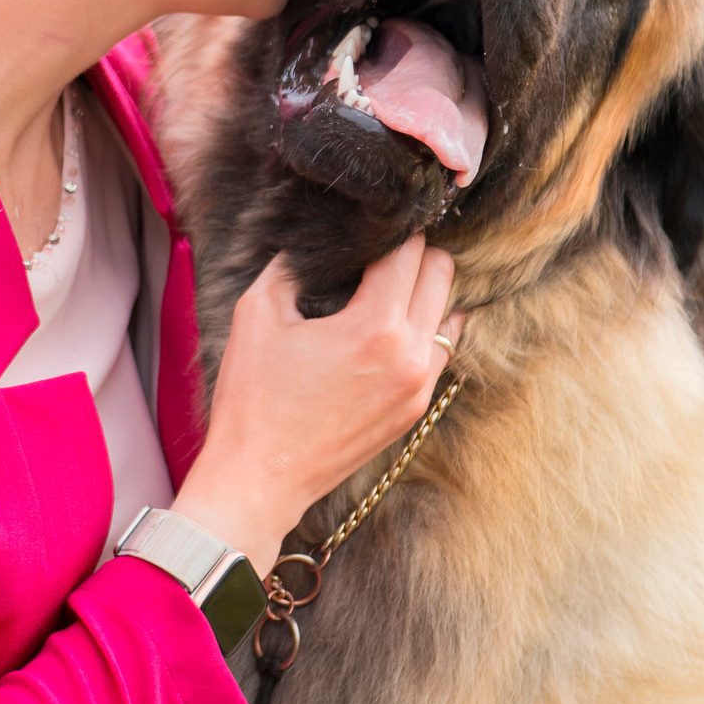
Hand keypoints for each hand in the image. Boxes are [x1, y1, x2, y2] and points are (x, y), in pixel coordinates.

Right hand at [171, 236, 461, 576]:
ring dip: (425, 292)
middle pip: (441, 274)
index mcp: (376, 327)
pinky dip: (424, 330)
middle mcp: (411, 356)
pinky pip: (440, 351)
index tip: (370, 225)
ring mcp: (419, 387)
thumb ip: (291, 265)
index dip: (390, 229)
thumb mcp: (258, 313)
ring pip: (449, 313)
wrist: (260, 479)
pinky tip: (391, 326)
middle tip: (379, 251)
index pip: (410, 251)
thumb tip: (315, 242)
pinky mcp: (415, 409)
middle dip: (413, 254)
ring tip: (386, 288)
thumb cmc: (253, 397)